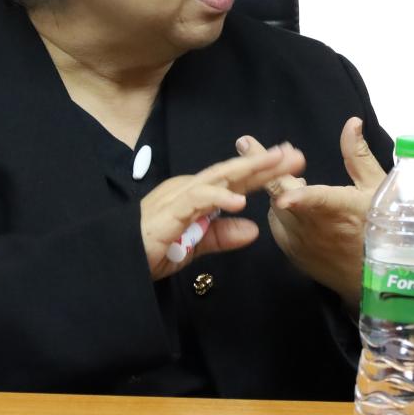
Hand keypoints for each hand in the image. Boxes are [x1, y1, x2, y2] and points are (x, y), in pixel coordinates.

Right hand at [140, 144, 305, 278]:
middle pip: (233, 172)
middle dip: (264, 162)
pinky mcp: (169, 210)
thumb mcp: (196, 246)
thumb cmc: (151, 250)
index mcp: (197, 195)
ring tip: (276, 165)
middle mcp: (189, 189)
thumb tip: (255, 229)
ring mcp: (179, 196)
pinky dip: (218, 198)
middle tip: (294, 154)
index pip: (235, 180)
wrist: (119, 260)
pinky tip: (239, 202)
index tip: (289, 163)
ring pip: (219, 177)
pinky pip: (196, 200)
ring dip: (249, 170)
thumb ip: (222, 236)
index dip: (263, 172)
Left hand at [237, 117, 386, 301]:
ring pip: (276, 209)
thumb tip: (351, 123)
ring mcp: (302, 243)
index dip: (302, 198)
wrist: (371, 276)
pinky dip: (282, 212)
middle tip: (245, 144)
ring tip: (295, 183)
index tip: (283, 196)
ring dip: (280, 192)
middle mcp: (317, 229)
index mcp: (342, 210)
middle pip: (282, 196)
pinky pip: (278, 225)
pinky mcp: (293, 254)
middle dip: (264, 168)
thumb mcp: (378, 189)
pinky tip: (296, 207)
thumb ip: (358, 156)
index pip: (320, 202)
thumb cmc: (382, 227)